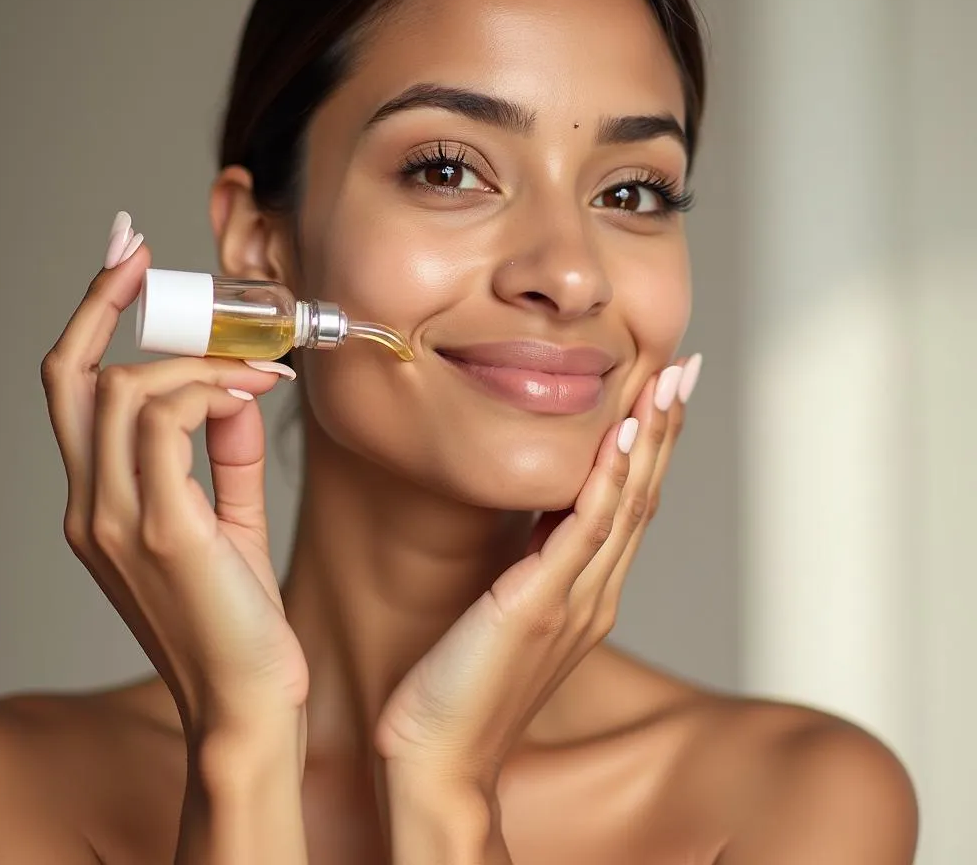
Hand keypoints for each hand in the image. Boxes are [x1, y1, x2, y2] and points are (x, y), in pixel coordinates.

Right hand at [40, 212, 305, 751]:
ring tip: (256, 364)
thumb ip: (219, 453)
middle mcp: (90, 506)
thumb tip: (231, 386)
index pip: (73, 392)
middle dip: (102, 300)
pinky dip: (209, 389)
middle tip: (142, 253)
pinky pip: (166, 423)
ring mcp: (117, 519)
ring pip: (126, 389)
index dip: (90, 320)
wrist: (248, 701)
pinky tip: (254, 390)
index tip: (123, 265)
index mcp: (97, 502)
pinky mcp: (162, 530)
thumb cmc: (236, 615)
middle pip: (70, 376)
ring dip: (196, 358)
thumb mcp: (225, 520)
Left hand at [373, 357, 697, 791]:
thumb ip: (536, 564)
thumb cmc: (461, 686)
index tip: (665, 390)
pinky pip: (582, 532)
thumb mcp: (509, 608)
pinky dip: (607, 482)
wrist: (440, 759)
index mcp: (589, 591)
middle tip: (687, 368)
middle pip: (643, 494)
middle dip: (666, 427)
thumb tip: (539, 514)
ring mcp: (575, 600)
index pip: (631, 502)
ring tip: (669, 382)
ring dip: (650, 439)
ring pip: (625, 505)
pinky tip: (622, 438)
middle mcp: (596, 592)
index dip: (652, 444)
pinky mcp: (541, 606)